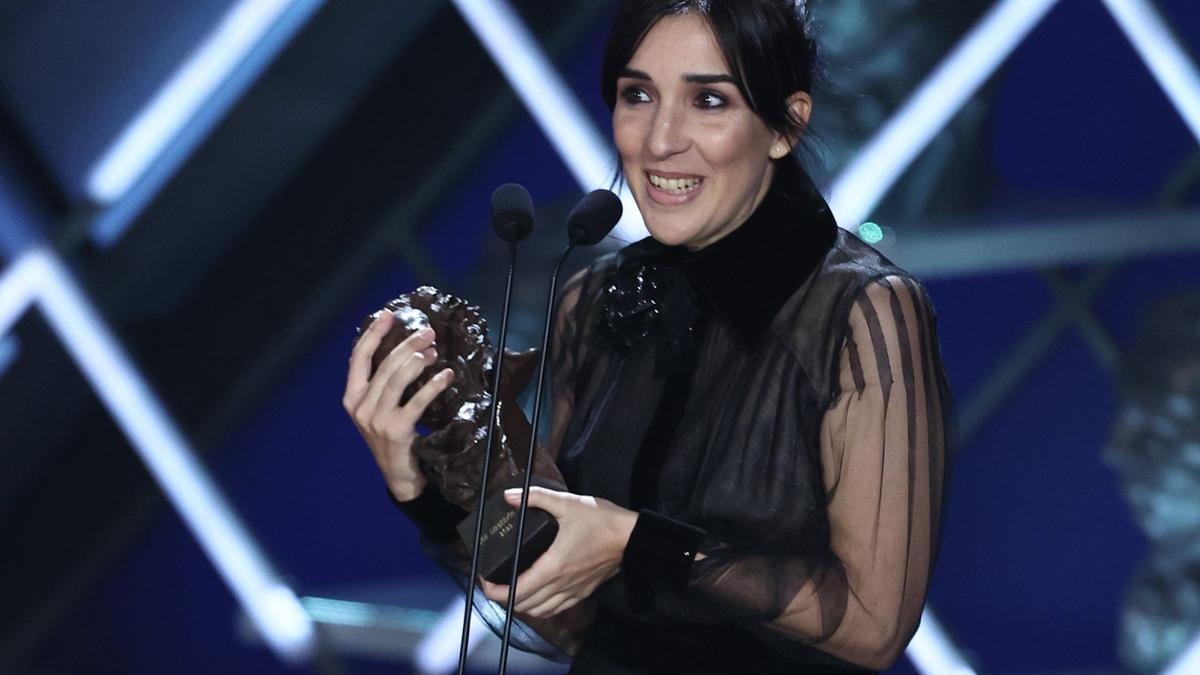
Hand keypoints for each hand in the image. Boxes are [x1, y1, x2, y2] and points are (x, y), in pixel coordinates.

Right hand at [343, 311, 453, 501]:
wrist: (401, 477)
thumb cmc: (394, 438)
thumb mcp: (380, 410)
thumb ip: (384, 384)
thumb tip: (409, 350)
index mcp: (352, 398)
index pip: (358, 358)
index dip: (373, 334)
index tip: (388, 315)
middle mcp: (360, 407)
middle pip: (384, 365)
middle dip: (407, 344)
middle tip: (428, 332)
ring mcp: (376, 420)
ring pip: (397, 379)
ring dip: (418, 360)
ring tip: (434, 351)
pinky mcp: (396, 431)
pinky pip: (417, 400)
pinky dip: (434, 385)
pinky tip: (446, 375)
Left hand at [481, 486, 637, 618]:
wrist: (632, 537)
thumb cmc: (601, 520)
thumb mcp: (567, 503)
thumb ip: (536, 498)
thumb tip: (509, 496)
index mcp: (553, 567)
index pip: (516, 590)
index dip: (495, 591)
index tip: (484, 581)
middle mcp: (561, 585)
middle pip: (524, 605)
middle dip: (504, 598)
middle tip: (494, 583)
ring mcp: (573, 592)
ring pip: (540, 611)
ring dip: (522, 605)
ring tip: (512, 589)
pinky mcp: (583, 592)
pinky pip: (556, 609)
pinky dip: (541, 607)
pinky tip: (538, 595)